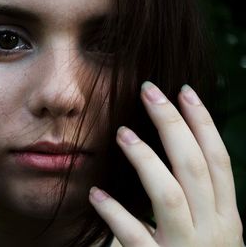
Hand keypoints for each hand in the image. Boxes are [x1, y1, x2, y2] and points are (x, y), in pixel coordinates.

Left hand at [89, 82, 243, 246]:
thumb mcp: (210, 229)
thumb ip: (197, 196)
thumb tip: (175, 149)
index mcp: (226, 215)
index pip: (217, 159)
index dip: (203, 122)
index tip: (183, 90)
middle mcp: (214, 229)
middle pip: (193, 166)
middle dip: (173, 124)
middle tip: (149, 91)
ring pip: (169, 195)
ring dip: (146, 160)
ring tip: (122, 134)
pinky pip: (134, 236)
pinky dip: (116, 214)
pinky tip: (95, 195)